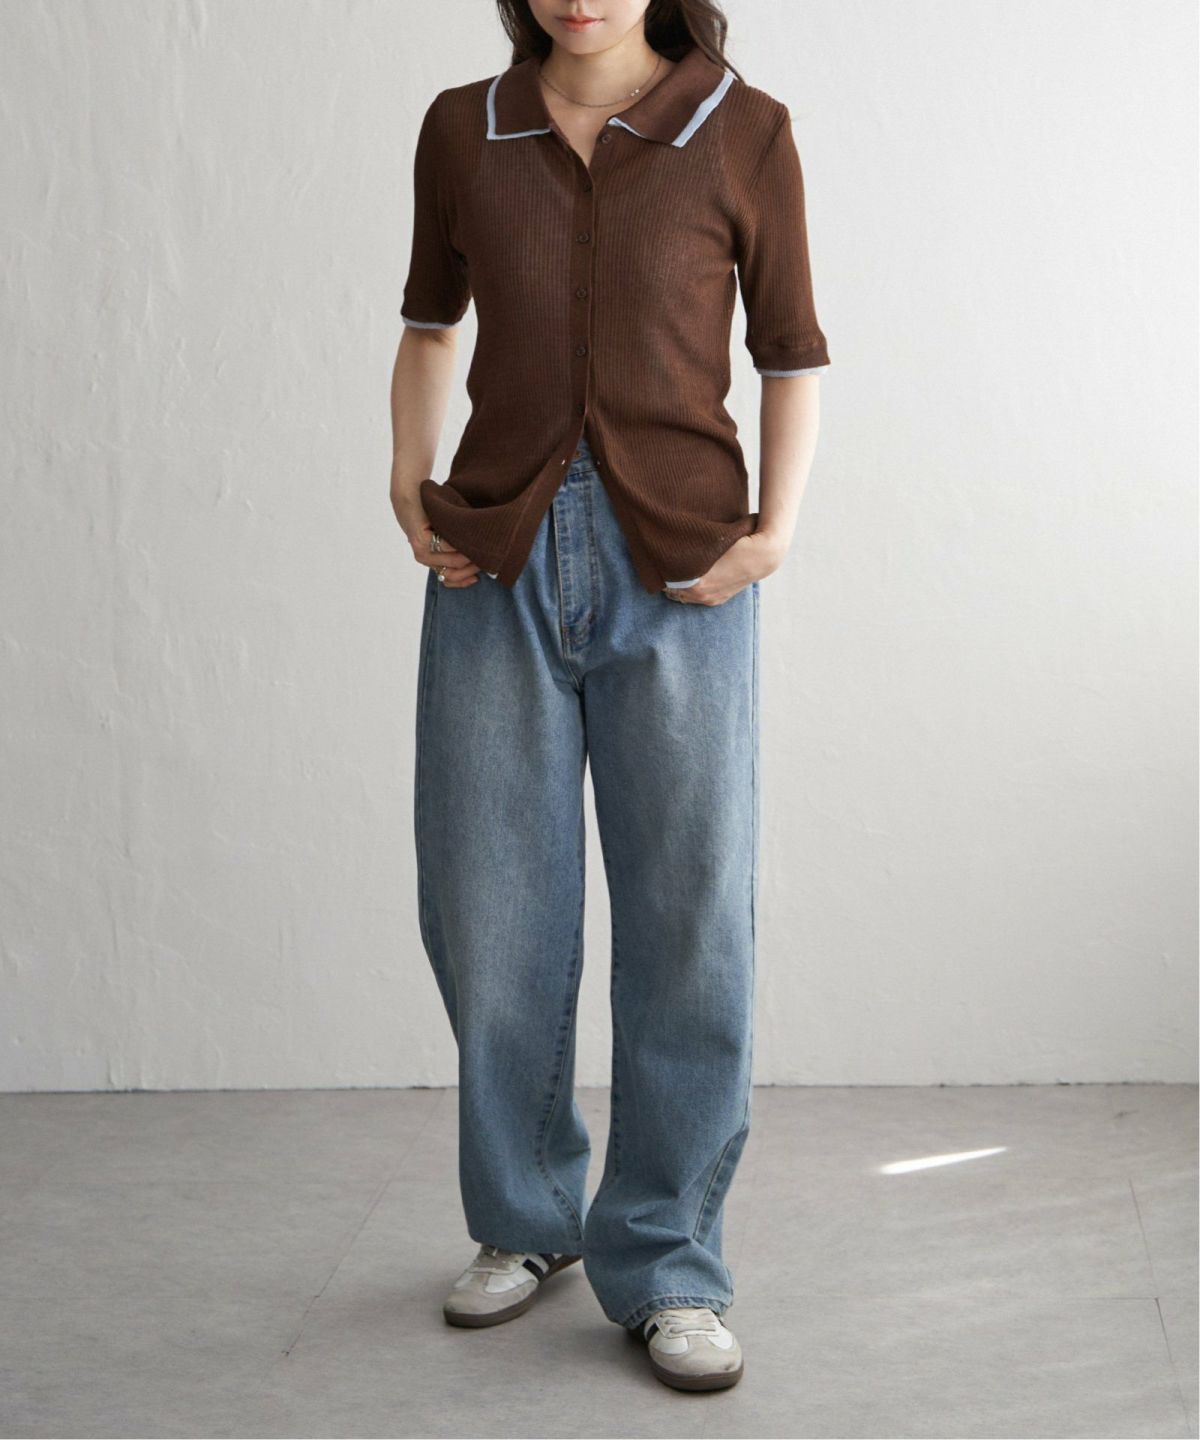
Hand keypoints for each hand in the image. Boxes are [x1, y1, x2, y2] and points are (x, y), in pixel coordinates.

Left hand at [394, 500, 481, 588]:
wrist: (411, 493)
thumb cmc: (434, 511)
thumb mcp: (450, 532)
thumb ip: (461, 547)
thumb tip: (484, 560)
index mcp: (431, 560)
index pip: (450, 580)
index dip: (467, 579)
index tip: (481, 573)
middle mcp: (425, 559)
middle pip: (455, 572)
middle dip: (473, 566)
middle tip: (486, 555)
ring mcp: (421, 551)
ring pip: (454, 561)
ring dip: (469, 553)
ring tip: (481, 544)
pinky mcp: (421, 539)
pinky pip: (447, 546)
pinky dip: (459, 540)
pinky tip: (468, 532)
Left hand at [664, 529, 787, 604]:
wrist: (764, 555)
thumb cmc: (738, 543)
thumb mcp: (711, 543)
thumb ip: (690, 547)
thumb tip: (671, 542)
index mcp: (697, 583)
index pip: (668, 581)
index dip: (662, 570)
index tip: (659, 559)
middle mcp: (702, 595)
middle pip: (672, 591)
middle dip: (668, 578)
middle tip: (663, 564)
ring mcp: (710, 600)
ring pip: (681, 597)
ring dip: (677, 587)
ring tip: (674, 572)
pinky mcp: (718, 600)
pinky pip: (694, 600)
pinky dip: (687, 592)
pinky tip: (686, 581)